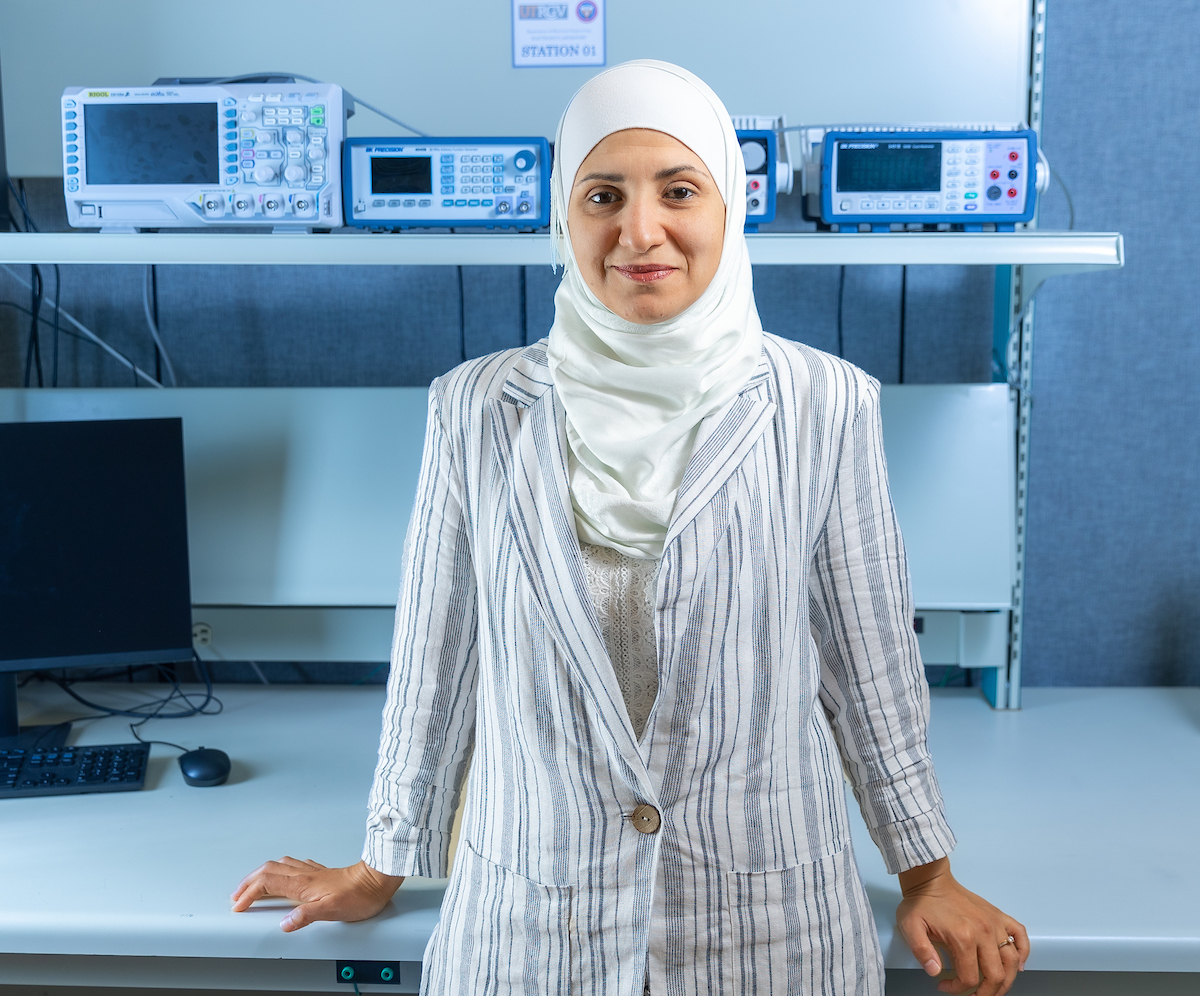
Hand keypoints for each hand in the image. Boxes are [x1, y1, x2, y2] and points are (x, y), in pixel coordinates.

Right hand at [231, 856, 404, 931]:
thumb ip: (306, 915)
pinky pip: (293, 865)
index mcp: (302, 884)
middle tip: (237, 895)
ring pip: (278, 866)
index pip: (266, 884)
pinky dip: (279, 870)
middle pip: (267, 871)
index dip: (249, 894)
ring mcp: (312, 871)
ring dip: (261, 875)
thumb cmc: (358, 896)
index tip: (238, 905)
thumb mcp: (331, 910)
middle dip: (248, 883)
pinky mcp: (320, 872)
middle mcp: (304, 874)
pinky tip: (284, 873)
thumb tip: (284, 923)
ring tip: (252, 884)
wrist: (376, 881)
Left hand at [896, 857, 1028, 995]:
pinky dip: (1024, 952)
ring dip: (1006, 981)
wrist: (930, 880)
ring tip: (994, 989)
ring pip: (1012, 961)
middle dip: (986, 993)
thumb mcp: (910, 927)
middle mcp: (984, 932)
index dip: (958, 989)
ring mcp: (994, 923)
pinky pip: (1020, 935)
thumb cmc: (921, 903)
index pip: (969, 978)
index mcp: (963, 937)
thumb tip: (935, 972)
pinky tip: (1018, 965)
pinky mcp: (998, 915)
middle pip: (996, 975)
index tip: (945, 985)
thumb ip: (921, 952)